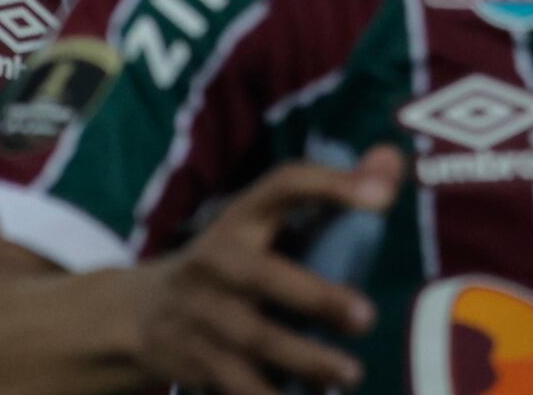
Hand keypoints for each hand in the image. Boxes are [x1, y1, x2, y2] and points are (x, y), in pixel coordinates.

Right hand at [125, 149, 409, 394]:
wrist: (139, 316)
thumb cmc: (229, 261)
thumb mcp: (260, 221)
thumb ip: (331, 192)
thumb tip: (393, 160)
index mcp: (241, 218)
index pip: (284, 186)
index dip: (330, 184)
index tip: (383, 196)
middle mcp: (217, 262)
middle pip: (265, 277)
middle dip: (316, 297)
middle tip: (366, 317)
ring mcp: (204, 316)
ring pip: (255, 340)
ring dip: (305, 360)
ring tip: (350, 374)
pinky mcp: (197, 364)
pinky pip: (237, 386)